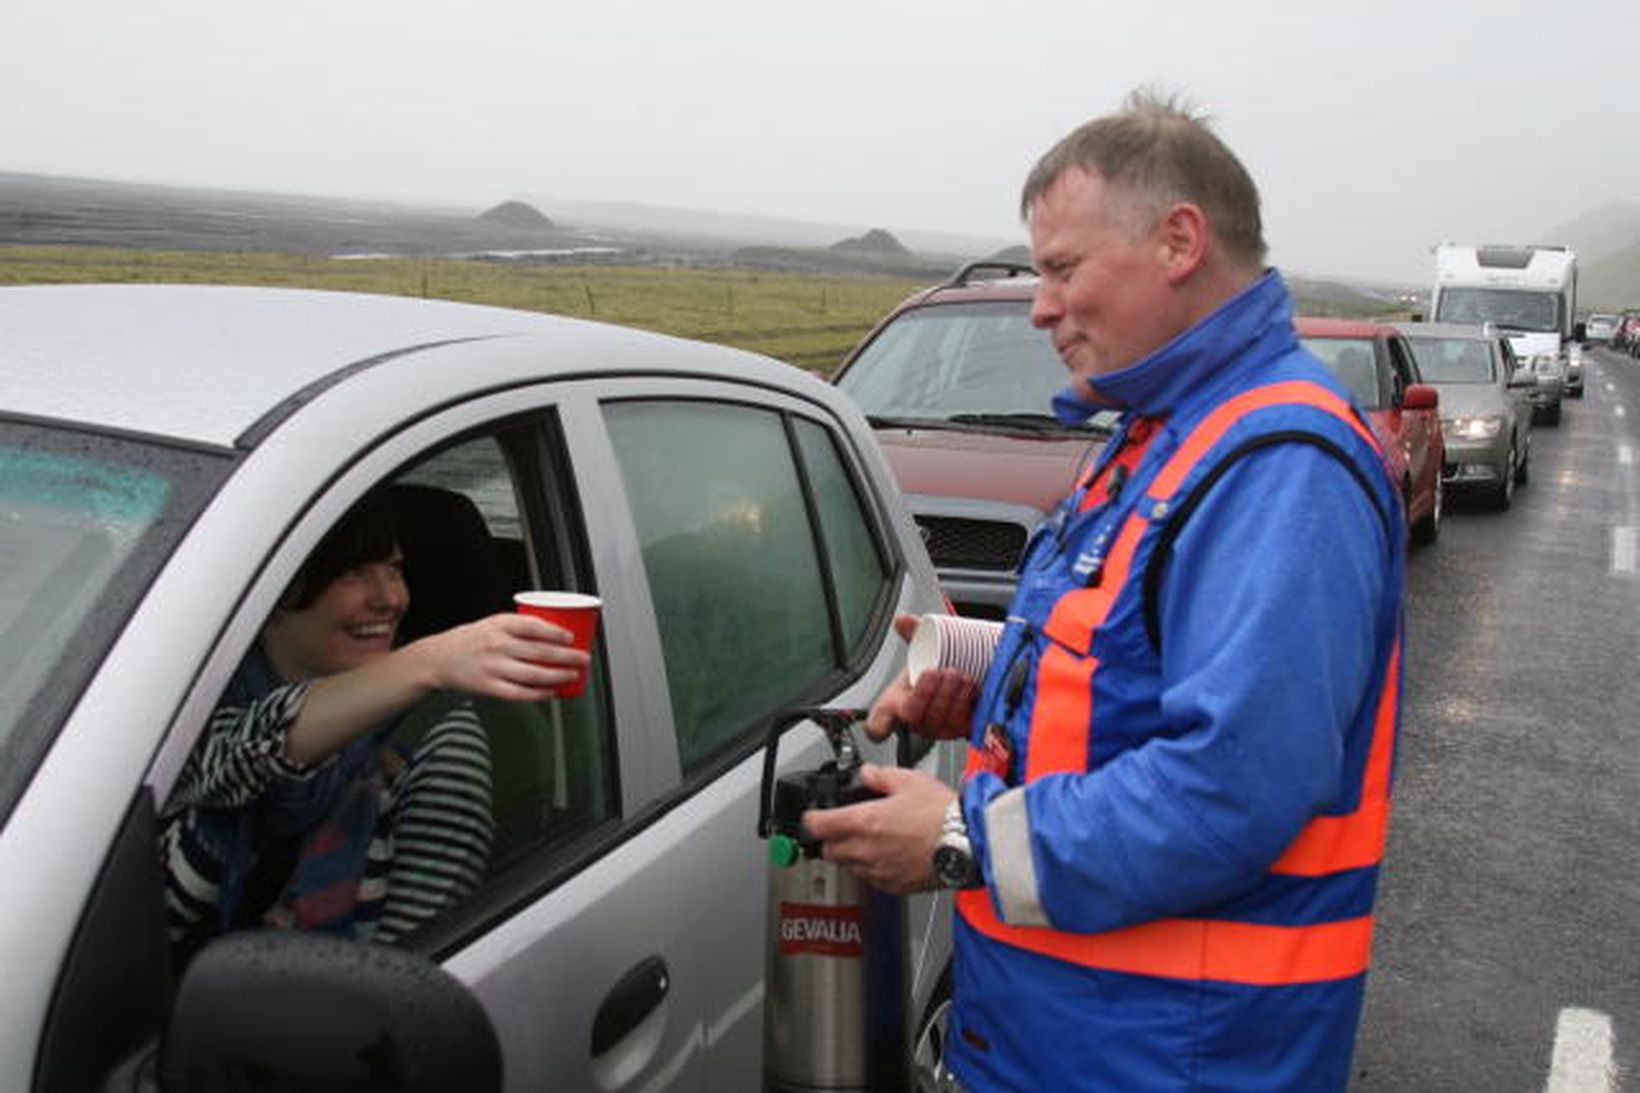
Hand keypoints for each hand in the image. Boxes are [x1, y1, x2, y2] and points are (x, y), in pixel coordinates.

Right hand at [414, 612, 589, 700]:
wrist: (438, 658)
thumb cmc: (470, 640)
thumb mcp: (493, 623)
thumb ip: (520, 627)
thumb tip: (555, 633)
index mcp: (499, 624)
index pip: (533, 626)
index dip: (556, 633)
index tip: (572, 638)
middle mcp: (496, 645)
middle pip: (539, 652)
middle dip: (567, 657)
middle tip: (583, 658)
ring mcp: (492, 667)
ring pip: (532, 674)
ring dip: (557, 676)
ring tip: (572, 675)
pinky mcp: (487, 686)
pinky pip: (518, 693)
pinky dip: (537, 694)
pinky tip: (550, 693)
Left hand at [801, 765, 953, 894]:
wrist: (969, 844)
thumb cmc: (944, 814)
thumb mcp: (910, 781)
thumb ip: (880, 776)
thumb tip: (867, 774)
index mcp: (865, 821)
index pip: (818, 825)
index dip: (813, 819)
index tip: (815, 816)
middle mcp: (867, 850)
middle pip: (829, 851)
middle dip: (831, 840)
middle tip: (844, 828)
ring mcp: (879, 871)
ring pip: (848, 867)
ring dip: (851, 856)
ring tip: (870, 842)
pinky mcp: (894, 887)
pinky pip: (871, 880)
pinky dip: (872, 870)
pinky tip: (888, 857)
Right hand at [862, 615, 978, 741]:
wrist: (962, 674)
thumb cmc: (932, 668)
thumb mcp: (921, 650)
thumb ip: (912, 633)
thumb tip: (903, 620)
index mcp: (895, 704)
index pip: (878, 724)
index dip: (878, 725)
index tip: (883, 720)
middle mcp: (915, 721)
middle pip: (913, 715)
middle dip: (925, 693)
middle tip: (937, 671)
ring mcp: (937, 729)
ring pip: (940, 721)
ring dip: (949, 697)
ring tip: (958, 675)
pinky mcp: (960, 730)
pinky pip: (962, 724)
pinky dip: (966, 704)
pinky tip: (971, 687)